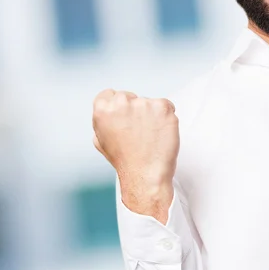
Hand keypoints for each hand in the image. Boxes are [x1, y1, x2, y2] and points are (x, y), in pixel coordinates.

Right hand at [92, 89, 178, 221]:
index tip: (125, 118)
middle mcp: (122, 103)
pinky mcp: (163, 107)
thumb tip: (108, 110)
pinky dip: (166, 118)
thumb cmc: (125, 161)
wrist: (146, 175)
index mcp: (103, 110)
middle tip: (139, 131)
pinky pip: (167, 106)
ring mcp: (144, 104)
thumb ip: (102, 121)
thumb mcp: (101, 141)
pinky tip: (161, 133)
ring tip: (150, 136)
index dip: (118, 107)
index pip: (110, 94)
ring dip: (152, 115)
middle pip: (131, 96)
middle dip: (135, 110)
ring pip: (149, 103)